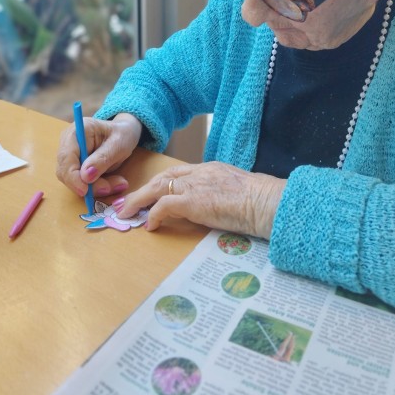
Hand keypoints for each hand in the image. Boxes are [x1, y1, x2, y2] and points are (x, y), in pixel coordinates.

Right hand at [56, 113, 142, 197]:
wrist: (124, 133)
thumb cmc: (122, 134)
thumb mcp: (119, 144)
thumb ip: (103, 158)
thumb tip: (85, 176)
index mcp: (77, 131)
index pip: (66, 157)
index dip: (73, 177)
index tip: (85, 191)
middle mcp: (68, 143)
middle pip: (67, 171)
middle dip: (87, 185)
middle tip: (109, 188)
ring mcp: (70, 155)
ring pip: (74, 180)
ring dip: (94, 187)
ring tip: (117, 184)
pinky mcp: (75, 167)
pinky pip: (81, 182)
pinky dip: (96, 186)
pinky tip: (112, 183)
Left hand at [112, 161, 285, 239]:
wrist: (266, 201)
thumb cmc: (260, 201)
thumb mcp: (237, 192)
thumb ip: (222, 194)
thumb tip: (216, 206)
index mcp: (211, 169)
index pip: (179, 174)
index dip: (162, 184)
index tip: (152, 194)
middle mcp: (200, 173)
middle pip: (164, 177)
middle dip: (144, 190)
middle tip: (129, 203)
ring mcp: (196, 186)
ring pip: (158, 187)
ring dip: (140, 200)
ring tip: (128, 213)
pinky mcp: (193, 201)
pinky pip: (164, 206)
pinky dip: (154, 214)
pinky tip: (150, 225)